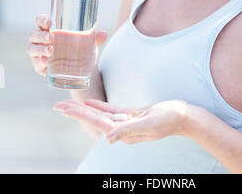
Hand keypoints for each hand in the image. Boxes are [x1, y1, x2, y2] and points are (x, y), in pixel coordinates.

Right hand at [27, 14, 108, 76]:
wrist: (81, 70)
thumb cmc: (80, 50)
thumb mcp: (88, 43)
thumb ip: (95, 38)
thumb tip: (104, 34)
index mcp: (51, 30)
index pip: (40, 21)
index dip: (41, 20)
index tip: (49, 22)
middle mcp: (42, 40)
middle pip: (34, 34)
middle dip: (40, 35)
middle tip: (51, 38)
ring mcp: (40, 54)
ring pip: (31, 48)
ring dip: (39, 49)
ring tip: (50, 50)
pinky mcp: (41, 66)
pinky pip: (36, 63)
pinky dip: (39, 62)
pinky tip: (46, 62)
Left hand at [53, 98, 187, 144]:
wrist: (183, 116)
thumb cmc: (168, 119)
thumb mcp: (149, 125)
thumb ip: (128, 131)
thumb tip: (108, 139)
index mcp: (123, 132)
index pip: (96, 122)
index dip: (79, 114)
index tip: (64, 109)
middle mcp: (122, 128)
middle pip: (94, 118)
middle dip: (76, 112)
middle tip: (58, 105)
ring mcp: (126, 121)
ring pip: (100, 114)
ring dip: (84, 109)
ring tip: (69, 104)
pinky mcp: (131, 115)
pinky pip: (111, 110)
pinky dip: (99, 106)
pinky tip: (90, 103)